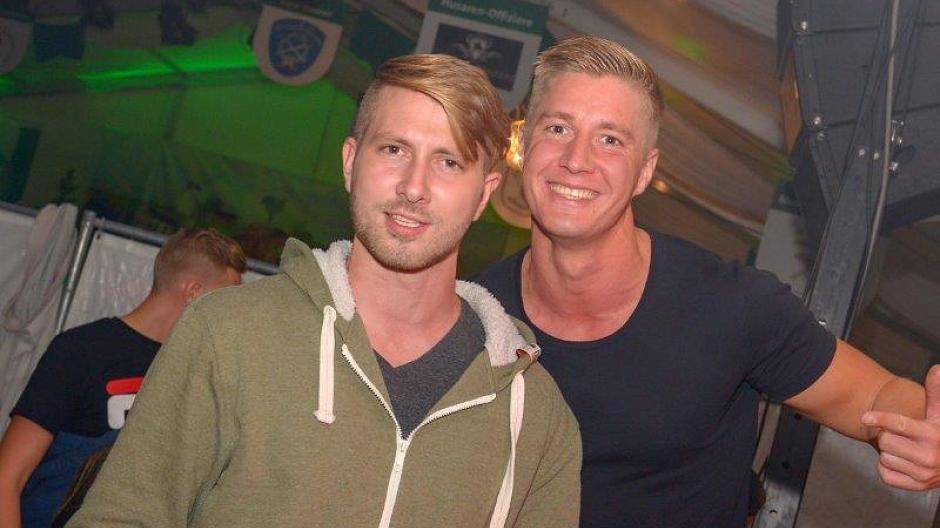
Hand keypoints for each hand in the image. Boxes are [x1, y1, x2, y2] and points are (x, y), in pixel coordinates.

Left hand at [862, 365, 939, 490]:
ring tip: (905, 450)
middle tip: (901, 437)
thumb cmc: (939, 433)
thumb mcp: (938, 415)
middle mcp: (930, 455)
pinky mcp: (916, 486)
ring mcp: (923, 474)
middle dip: (889, 436)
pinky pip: (885, 474)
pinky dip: (888, 468)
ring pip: (884, 457)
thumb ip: (936, 392)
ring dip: (890, 453)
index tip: (865, 417)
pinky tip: (902, 463)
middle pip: (885, 441)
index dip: (879, 418)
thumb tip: (937, 369)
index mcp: (933, 434)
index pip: (899, 424)